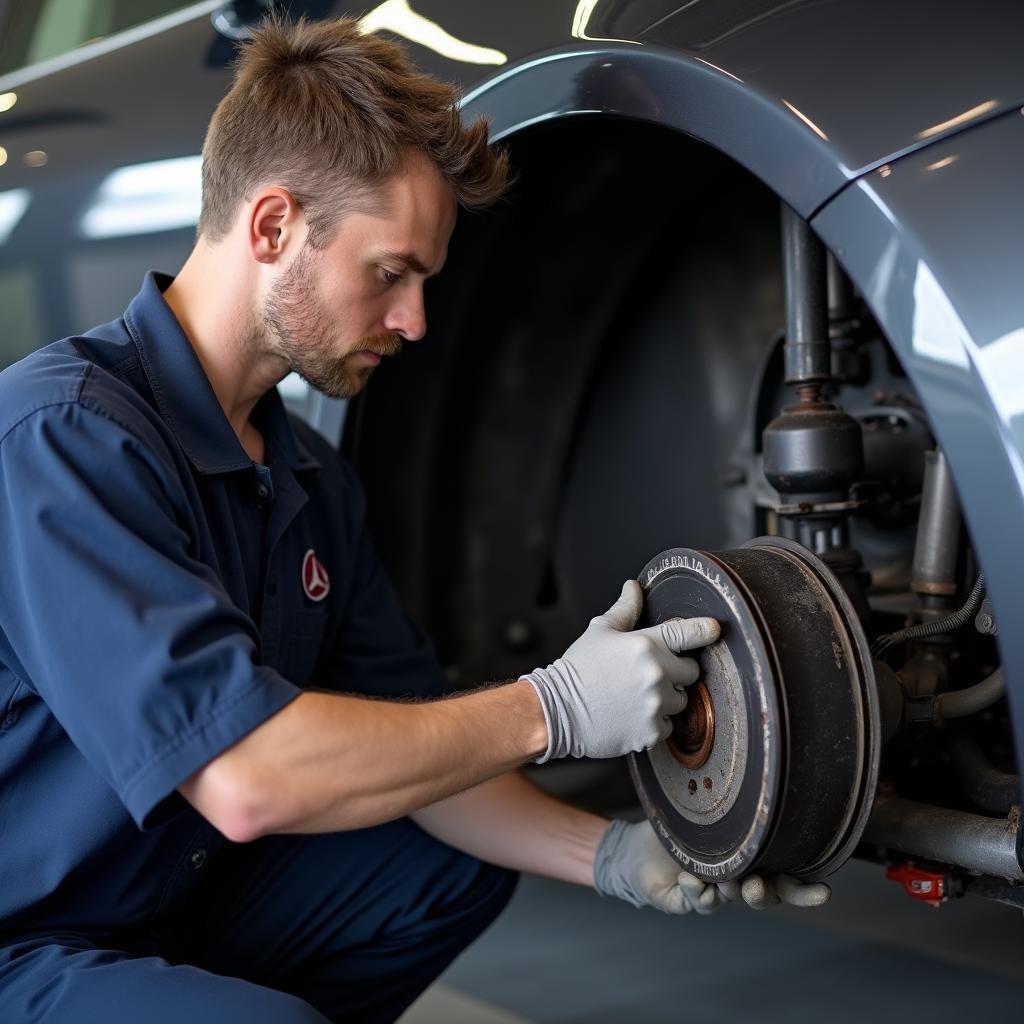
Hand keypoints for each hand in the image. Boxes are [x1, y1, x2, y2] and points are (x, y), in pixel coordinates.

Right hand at [522, 580, 719, 761]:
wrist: (557, 710)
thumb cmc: (577, 669)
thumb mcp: (600, 631)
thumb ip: (625, 609)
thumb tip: (634, 587)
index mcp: (646, 645)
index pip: (689, 633)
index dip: (705, 629)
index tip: (715, 629)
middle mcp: (656, 674)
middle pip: (691, 671)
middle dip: (676, 671)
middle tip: (650, 673)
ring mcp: (655, 705)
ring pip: (682, 700)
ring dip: (667, 698)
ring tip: (637, 696)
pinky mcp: (651, 732)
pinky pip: (668, 726)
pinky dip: (655, 722)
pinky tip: (632, 714)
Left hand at [593, 819, 830, 913]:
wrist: (637, 846)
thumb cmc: (680, 826)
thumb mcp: (711, 813)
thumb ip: (735, 814)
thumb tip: (761, 799)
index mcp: (747, 862)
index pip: (784, 880)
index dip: (805, 890)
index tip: (825, 891)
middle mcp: (732, 881)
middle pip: (762, 897)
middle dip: (766, 895)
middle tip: (759, 888)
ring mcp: (709, 893)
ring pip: (728, 900)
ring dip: (729, 892)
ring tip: (726, 883)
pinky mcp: (681, 901)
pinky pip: (692, 903)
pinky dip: (695, 894)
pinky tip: (690, 882)